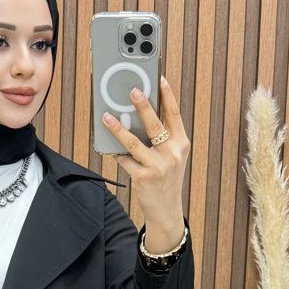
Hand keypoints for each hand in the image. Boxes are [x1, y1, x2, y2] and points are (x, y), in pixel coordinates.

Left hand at [102, 73, 190, 231]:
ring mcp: (158, 167)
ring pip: (135, 142)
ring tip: (107, 118)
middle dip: (143, 106)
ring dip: (119, 129)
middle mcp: (172, 154)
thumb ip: (163, 138)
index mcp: (182, 144)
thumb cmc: (167, 179)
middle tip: (132, 91)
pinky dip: (116, 152)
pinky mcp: (143, 178)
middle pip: (155, 125)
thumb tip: (142, 115)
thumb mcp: (173, 157)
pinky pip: (125, 160)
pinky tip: (108, 145)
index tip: (159, 78)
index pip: (174, 115)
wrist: (167, 210)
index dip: (167, 95)